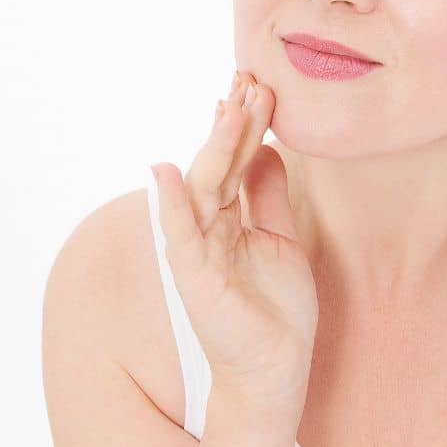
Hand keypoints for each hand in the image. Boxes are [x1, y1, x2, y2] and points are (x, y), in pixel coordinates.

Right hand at [150, 71, 317, 411]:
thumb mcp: (281, 237)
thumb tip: (265, 148)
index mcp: (228, 217)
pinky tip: (166, 170)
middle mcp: (207, 227)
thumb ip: (267, 195)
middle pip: (219, 163)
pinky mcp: (194, 277)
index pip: (235, 159)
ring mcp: (198, 250)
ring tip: (231, 104)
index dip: (246, 122)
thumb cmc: (276, 308)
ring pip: (203, 186)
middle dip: (233, 121)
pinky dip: (171, 203)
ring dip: (215, 145)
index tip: (258, 82)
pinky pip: (180, 234)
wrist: (276, 368)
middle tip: (250, 78)